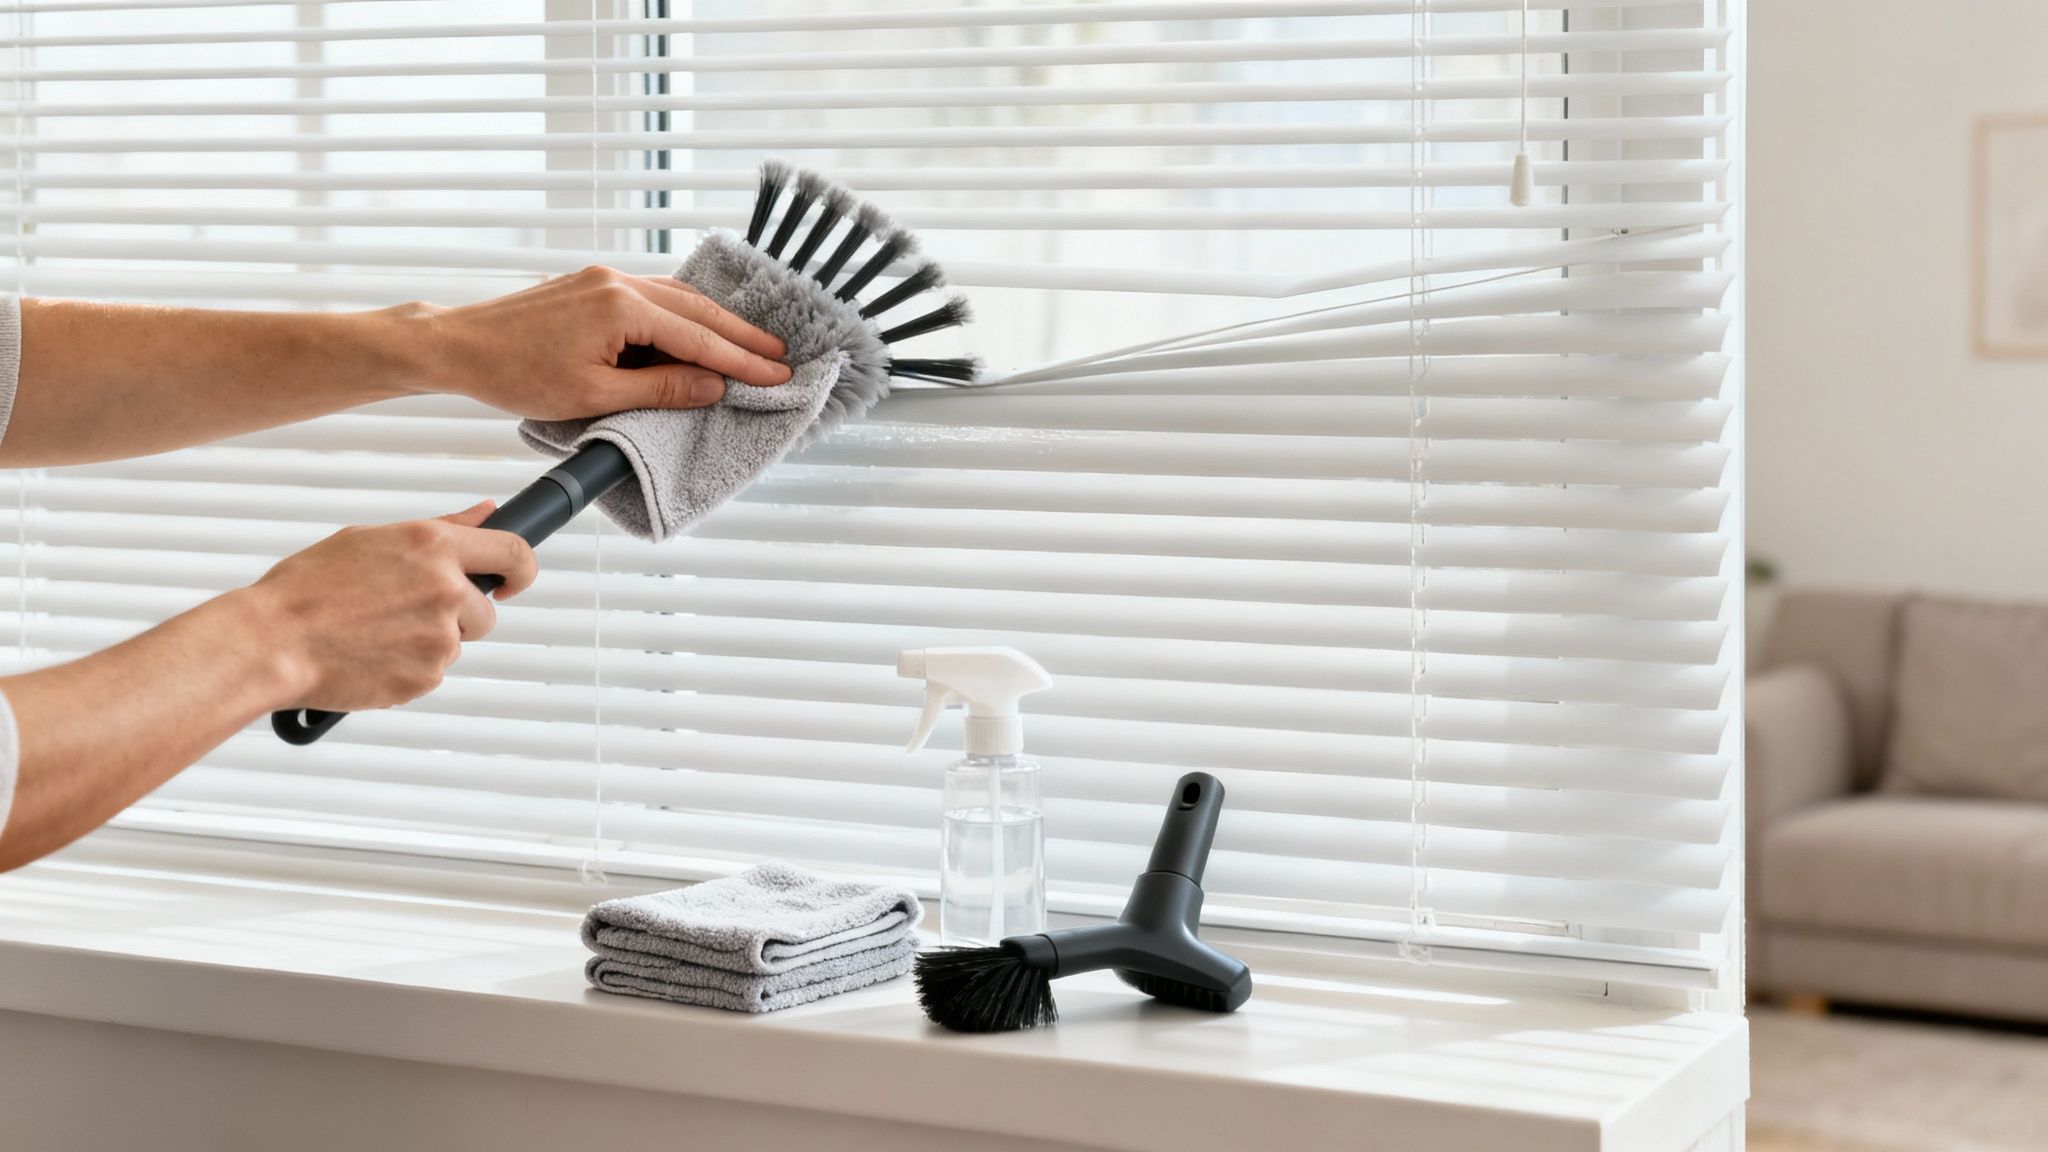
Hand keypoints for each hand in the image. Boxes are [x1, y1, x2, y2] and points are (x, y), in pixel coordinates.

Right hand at [249, 502, 538, 712]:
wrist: (271, 642)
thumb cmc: (309, 587)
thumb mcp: (372, 539)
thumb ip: (442, 528)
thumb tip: (487, 511)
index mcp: (434, 546)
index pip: (514, 553)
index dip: (521, 570)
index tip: (510, 582)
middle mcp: (446, 590)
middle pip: (483, 612)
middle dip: (456, 616)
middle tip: (401, 613)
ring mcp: (439, 637)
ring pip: (454, 643)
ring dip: (427, 642)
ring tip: (372, 633)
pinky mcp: (426, 676)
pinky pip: (431, 672)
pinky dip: (407, 668)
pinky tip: (368, 655)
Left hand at [397, 266, 791, 419]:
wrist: (459, 344)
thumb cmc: (517, 374)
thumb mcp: (593, 394)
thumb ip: (659, 389)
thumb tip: (711, 386)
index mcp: (621, 307)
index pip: (698, 338)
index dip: (741, 361)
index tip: (777, 376)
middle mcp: (618, 281)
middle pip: (697, 308)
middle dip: (741, 335)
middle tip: (781, 356)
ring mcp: (604, 277)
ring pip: (677, 297)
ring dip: (715, 321)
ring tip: (750, 344)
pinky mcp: (592, 283)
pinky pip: (652, 294)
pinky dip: (683, 313)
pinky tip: (697, 328)